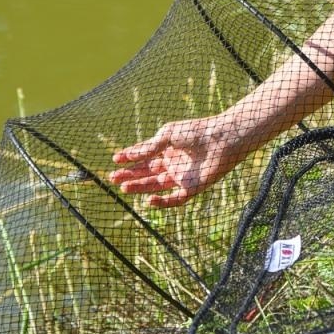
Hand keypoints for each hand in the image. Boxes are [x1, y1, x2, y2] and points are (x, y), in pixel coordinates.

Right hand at [109, 114, 251, 207]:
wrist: (221, 140)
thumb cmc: (195, 132)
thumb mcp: (167, 135)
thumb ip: (148, 148)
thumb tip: (129, 156)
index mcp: (168, 147)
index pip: (145, 155)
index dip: (130, 158)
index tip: (115, 159)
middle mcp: (173, 163)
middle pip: (147, 172)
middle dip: (130, 175)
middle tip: (112, 177)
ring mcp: (181, 176)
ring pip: (156, 185)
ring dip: (140, 187)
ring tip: (123, 187)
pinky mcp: (192, 189)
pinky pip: (174, 200)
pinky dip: (162, 202)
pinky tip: (148, 200)